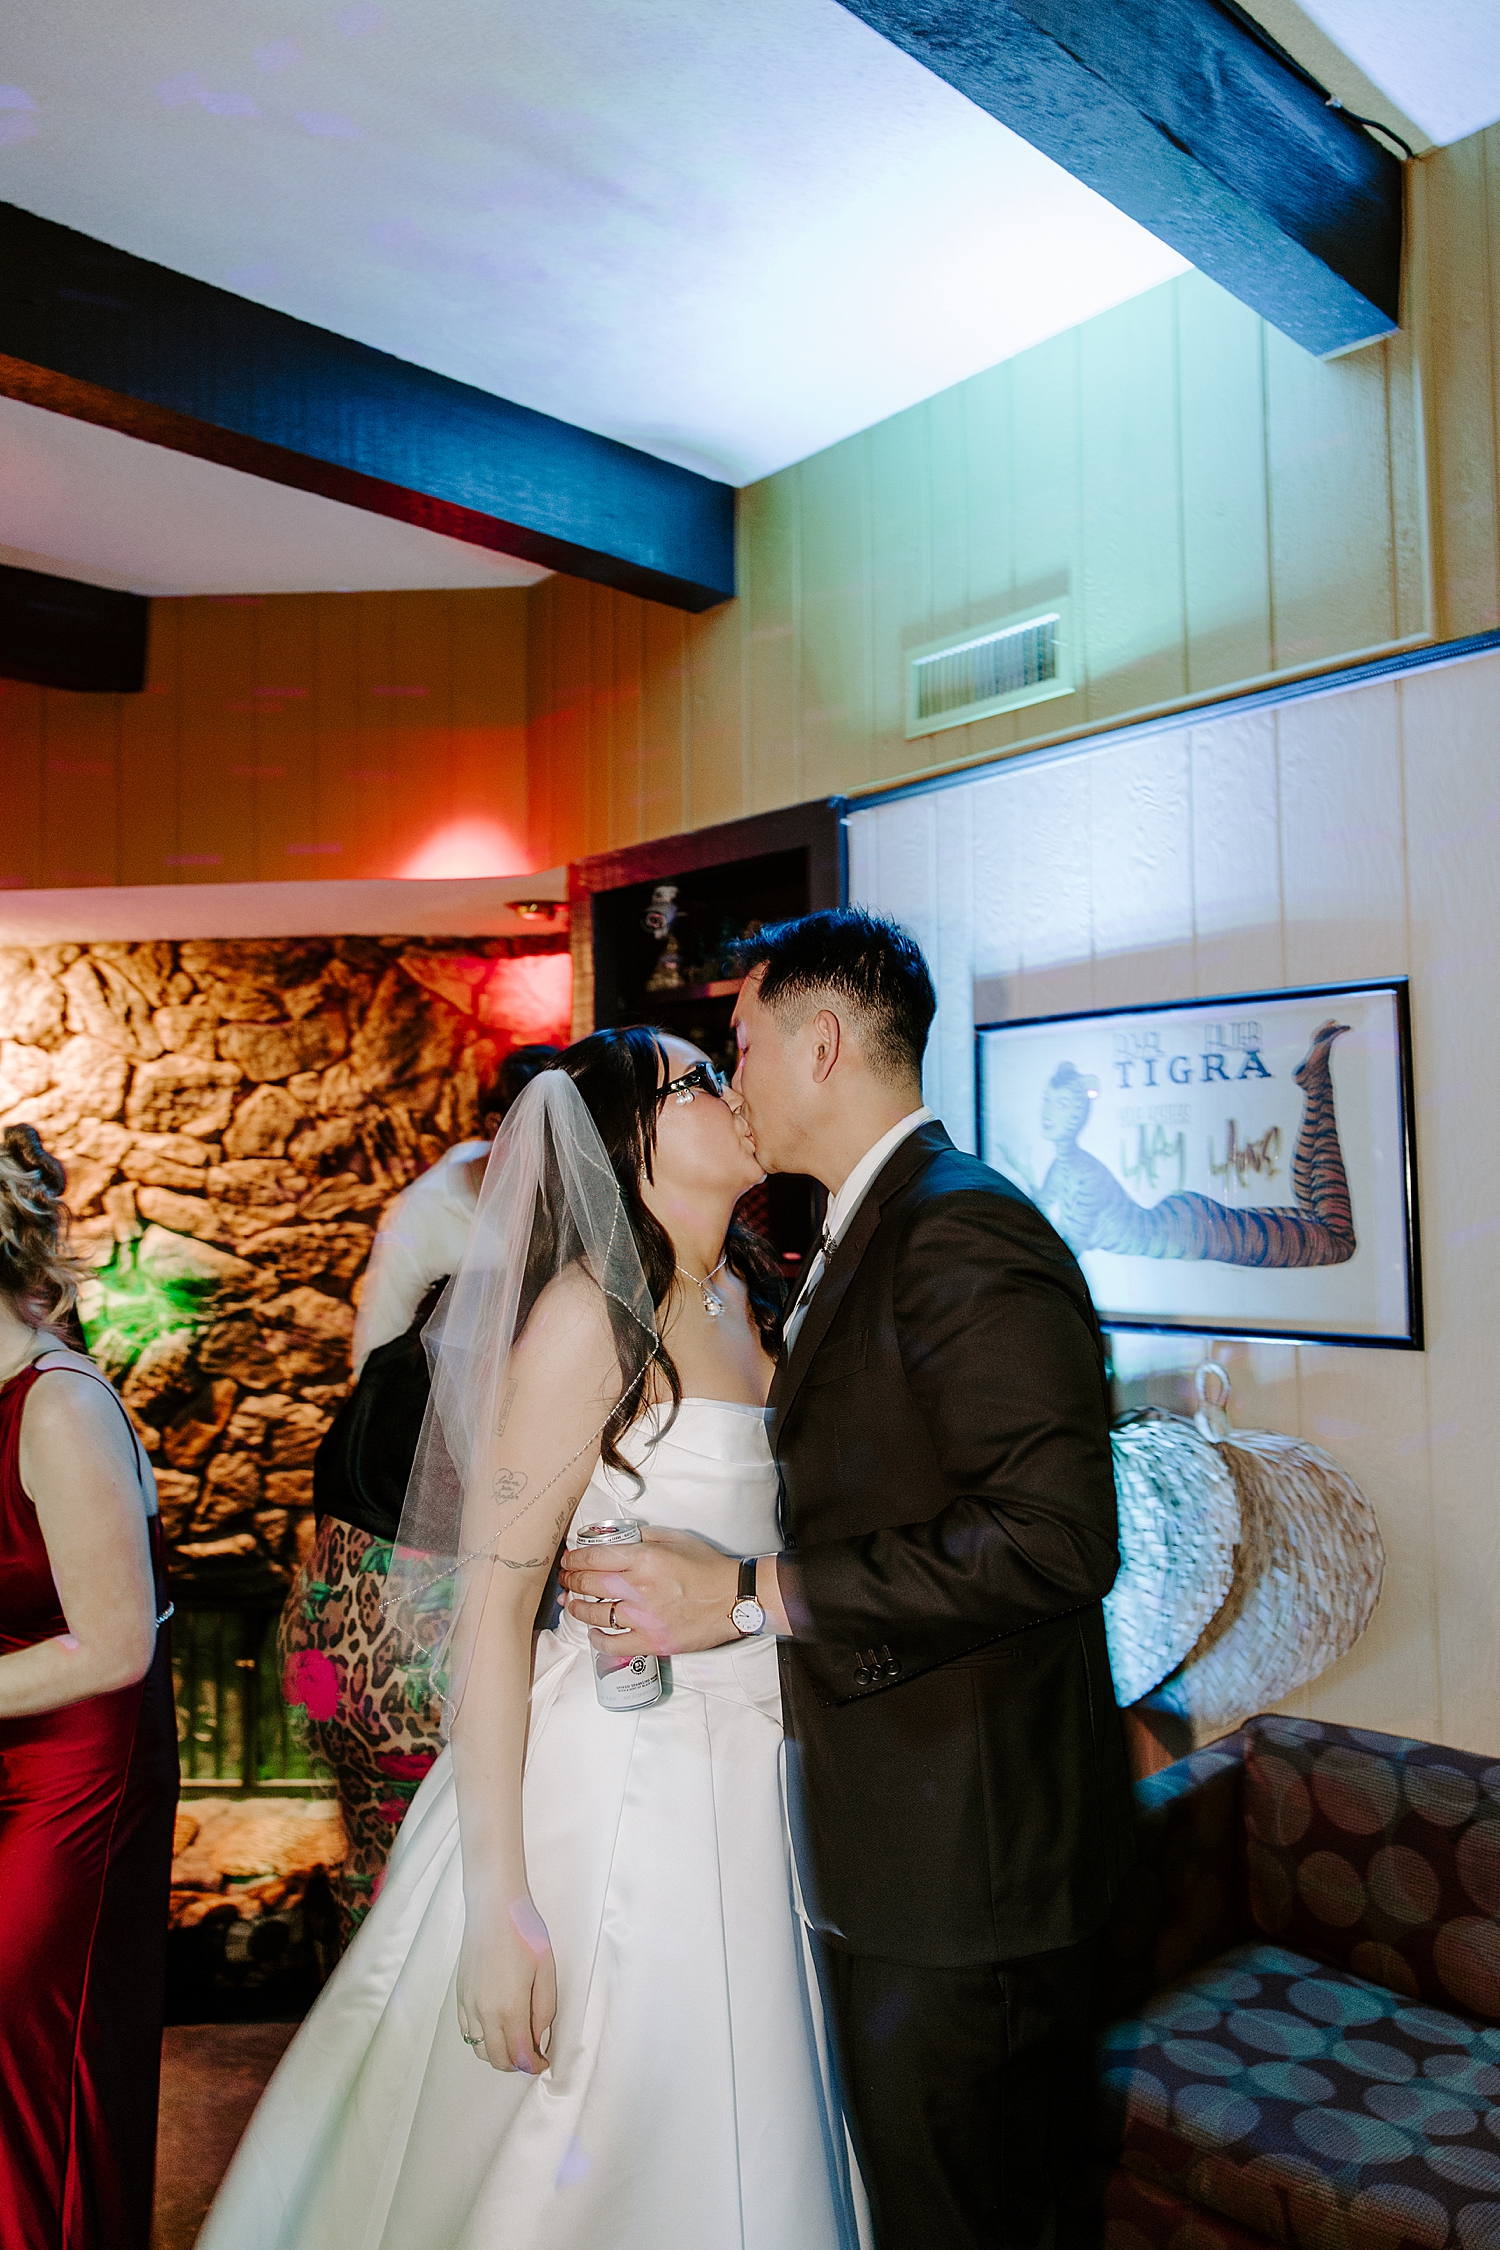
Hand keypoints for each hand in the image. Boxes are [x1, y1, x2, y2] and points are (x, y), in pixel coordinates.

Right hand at [456, 1892, 556, 2073]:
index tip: (543, 2063)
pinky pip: (467, 2031)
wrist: (493, 1908)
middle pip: (497, 2059)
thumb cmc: (523, 1933)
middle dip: (516, 2065)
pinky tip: (495, 2027)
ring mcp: (469, 2005)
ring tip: (514, 2043)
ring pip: (479, 2049)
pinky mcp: (460, 1995)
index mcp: (510, 2008)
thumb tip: (539, 2037)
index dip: (533, 2065)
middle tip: (531, 2056)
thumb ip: (544, 2010)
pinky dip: (481, 2039)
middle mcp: (485, 2012)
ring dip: (497, 2054)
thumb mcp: (546, 1971)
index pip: (520, 2054)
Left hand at [560, 1526, 739, 1655]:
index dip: (574, 1560)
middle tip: (566, 1579)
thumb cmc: (708, 1567)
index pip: (593, 1558)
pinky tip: (594, 1633)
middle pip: (588, 1584)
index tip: (568, 1560)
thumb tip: (619, 1538)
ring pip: (595, 1614)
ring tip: (572, 1604)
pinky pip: (613, 1644)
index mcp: (644, 1559)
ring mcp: (643, 1617)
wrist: (734, 1598)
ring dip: (577, 1608)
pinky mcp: (651, 1641)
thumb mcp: (676, 1539)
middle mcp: (639, 1587)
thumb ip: (644, 1536)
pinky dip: (598, 1639)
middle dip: (571, 1580)